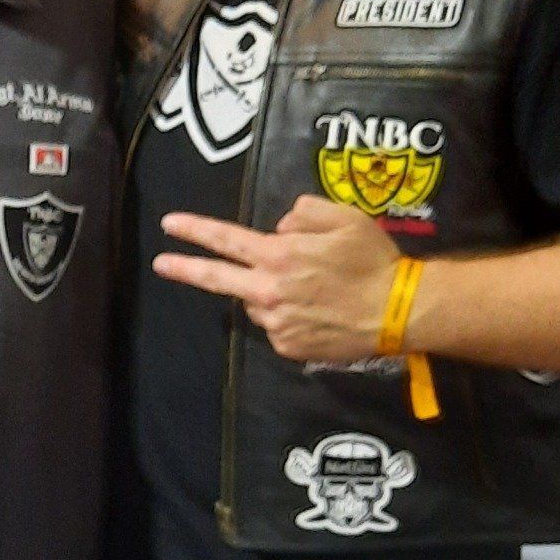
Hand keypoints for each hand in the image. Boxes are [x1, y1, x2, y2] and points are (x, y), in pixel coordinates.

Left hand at [155, 195, 400, 364]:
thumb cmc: (374, 260)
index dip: (195, 230)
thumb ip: (304, 212)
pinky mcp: (289, 347)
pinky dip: (287, 315)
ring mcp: (277, 322)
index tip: (169, 225)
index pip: (226, 240)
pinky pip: (277, 325)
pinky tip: (316, 311)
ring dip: (267, 292)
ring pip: (257, 301)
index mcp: (279, 255)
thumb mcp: (344, 217)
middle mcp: (269, 291)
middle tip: (161, 264)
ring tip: (309, 290)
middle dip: (185, 268)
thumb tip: (279, 227)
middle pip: (217, 279)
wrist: (399, 312)